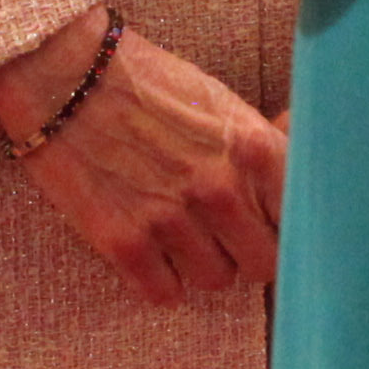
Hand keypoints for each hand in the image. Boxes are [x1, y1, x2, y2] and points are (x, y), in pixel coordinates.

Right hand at [0, 6, 287, 302]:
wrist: (65, 74)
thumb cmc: (148, 83)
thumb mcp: (222, 104)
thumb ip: (261, 149)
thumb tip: (303, 181)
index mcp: (253, 149)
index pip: (301, 221)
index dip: (285, 226)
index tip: (268, 223)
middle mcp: (220, 189)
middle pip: (263, 264)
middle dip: (245, 251)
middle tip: (222, 233)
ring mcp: (172, 218)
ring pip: (215, 281)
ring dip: (201, 265)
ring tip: (179, 234)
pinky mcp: (125, 242)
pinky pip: (164, 294)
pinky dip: (159, 280)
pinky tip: (148, 249)